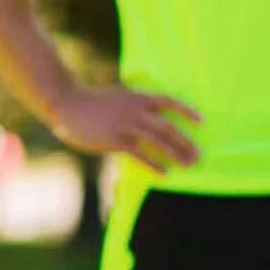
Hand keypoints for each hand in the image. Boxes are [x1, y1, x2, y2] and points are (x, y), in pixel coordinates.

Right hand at [47, 84, 200, 172]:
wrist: (68, 104)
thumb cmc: (93, 102)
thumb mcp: (119, 96)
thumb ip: (136, 105)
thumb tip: (151, 115)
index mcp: (138, 98)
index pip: (169, 102)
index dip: (186, 111)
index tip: (202, 121)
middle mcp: (136, 110)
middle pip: (168, 127)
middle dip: (186, 142)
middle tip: (200, 156)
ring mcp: (126, 125)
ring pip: (158, 142)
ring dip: (176, 154)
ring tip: (189, 165)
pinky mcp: (116, 139)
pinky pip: (140, 154)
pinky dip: (154, 164)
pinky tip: (164, 173)